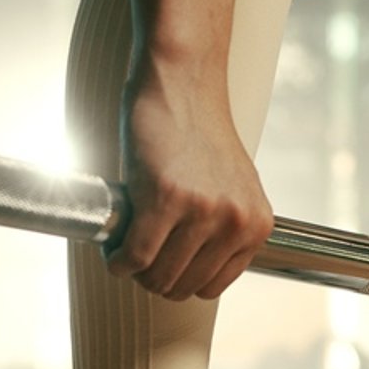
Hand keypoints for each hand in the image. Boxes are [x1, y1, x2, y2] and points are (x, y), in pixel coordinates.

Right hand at [106, 56, 273, 300]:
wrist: (182, 82)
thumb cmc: (198, 132)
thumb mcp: (232, 187)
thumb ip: (224, 230)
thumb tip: (191, 274)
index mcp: (256, 225)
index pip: (212, 286)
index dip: (180, 280)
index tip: (161, 264)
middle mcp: (236, 221)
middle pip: (182, 286)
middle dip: (153, 278)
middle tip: (135, 255)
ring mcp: (203, 211)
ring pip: (158, 276)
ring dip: (133, 271)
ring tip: (124, 248)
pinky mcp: (166, 197)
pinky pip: (136, 255)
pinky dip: (117, 260)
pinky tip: (112, 249)